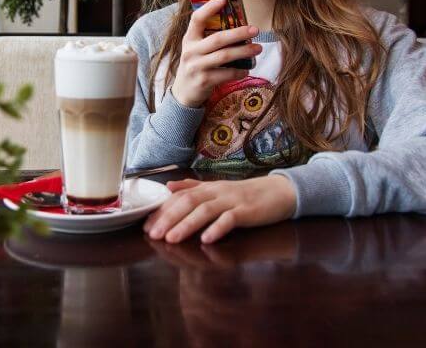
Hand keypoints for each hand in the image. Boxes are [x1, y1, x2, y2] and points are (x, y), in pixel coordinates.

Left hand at [143, 175, 296, 243]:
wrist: (279, 191)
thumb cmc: (246, 194)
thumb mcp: (217, 188)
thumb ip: (193, 187)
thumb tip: (169, 186)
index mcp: (208, 187)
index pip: (180, 196)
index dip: (163, 209)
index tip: (146, 223)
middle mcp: (217, 192)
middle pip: (189, 202)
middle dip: (169, 218)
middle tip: (153, 234)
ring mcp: (233, 201)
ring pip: (206, 211)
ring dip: (187, 225)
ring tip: (172, 238)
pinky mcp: (248, 212)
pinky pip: (231, 219)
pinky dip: (218, 228)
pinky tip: (207, 239)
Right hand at [171, 0, 261, 107]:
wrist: (184, 92)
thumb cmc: (196, 64)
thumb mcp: (196, 49)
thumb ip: (209, 37)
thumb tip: (238, 24)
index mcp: (189, 39)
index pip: (197, 19)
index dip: (209, 8)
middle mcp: (190, 51)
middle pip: (217, 39)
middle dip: (238, 33)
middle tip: (255, 29)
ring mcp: (196, 67)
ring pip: (224, 56)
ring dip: (244, 51)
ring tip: (258, 48)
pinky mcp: (204, 81)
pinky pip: (226, 74)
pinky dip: (239, 71)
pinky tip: (247, 69)